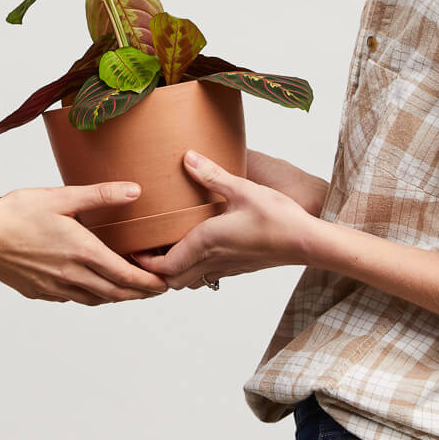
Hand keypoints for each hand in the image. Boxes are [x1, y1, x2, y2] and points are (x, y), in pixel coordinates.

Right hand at [0, 182, 170, 304]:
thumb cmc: (18, 213)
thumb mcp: (62, 197)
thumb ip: (101, 195)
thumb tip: (135, 191)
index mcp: (82, 252)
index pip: (126, 276)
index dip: (149, 283)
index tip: (165, 284)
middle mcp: (72, 275)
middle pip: (115, 293)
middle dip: (139, 294)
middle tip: (155, 290)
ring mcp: (54, 287)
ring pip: (95, 300)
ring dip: (115, 297)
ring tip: (128, 290)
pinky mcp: (39, 292)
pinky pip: (71, 299)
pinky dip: (89, 296)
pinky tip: (91, 287)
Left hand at [141, 151, 317, 290]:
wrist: (306, 242)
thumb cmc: (277, 217)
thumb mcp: (242, 189)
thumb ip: (212, 175)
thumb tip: (187, 157)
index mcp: (206, 243)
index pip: (165, 266)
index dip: (144, 264)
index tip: (132, 251)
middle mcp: (212, 260)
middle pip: (172, 279)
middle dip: (154, 271)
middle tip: (142, 250)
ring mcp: (227, 267)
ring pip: (189, 281)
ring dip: (173, 271)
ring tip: (165, 250)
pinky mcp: (239, 268)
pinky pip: (207, 276)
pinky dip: (192, 270)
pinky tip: (197, 249)